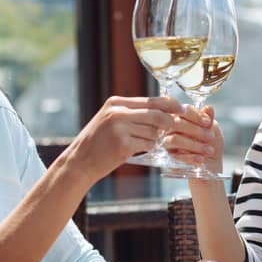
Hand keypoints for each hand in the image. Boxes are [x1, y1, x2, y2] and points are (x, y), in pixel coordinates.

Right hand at [64, 96, 183, 181]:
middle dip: (169, 122)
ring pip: (153, 132)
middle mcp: (117, 112)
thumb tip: (161, 112)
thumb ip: (131, 114)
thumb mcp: (110, 121)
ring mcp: (119, 128)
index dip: (170, 104)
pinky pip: (147, 145)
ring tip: (147, 144)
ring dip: (156, 139)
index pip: (150, 100)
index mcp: (116, 103)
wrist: (79, 161)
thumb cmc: (98, 143)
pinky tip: (142, 151)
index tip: (182, 109)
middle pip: (155, 114)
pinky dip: (150, 148)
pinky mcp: (122, 145)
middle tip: (176, 128)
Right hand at [163, 105, 223, 171]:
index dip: (195, 115)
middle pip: (176, 123)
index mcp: (181, 117)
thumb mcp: (213, 131)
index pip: (182, 111)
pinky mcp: (167, 158)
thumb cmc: (211, 145)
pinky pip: (175, 156)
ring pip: (175, 139)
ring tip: (209, 151)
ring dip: (194, 144)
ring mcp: (166, 143)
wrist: (210, 166)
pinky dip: (190, 157)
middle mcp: (170, 128)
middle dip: (196, 130)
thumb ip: (209, 120)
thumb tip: (209, 108)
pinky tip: (201, 159)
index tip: (208, 122)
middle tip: (211, 137)